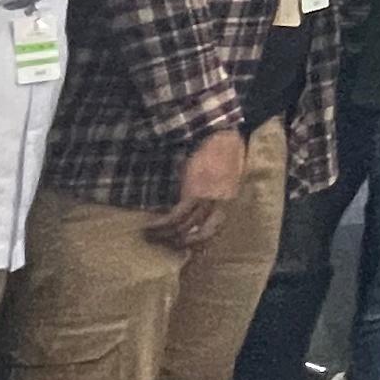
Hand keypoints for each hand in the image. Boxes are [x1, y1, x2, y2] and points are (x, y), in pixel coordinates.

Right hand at [152, 125, 245, 250]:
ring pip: (185, 226)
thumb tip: (205, 201)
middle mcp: (220, 203)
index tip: (189, 249)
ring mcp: (207, 199)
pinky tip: (150, 226)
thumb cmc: (226, 147)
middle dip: (182, 242)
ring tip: (151, 238)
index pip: (215, 229)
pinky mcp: (193, 191)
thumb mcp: (229, 171)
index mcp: (229, 198)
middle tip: (167, 247)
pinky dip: (162, 223)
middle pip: (200, 233)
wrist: (219, 130)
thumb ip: (219, 188)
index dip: (201, 242)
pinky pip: (176, 215)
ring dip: (167, 236)